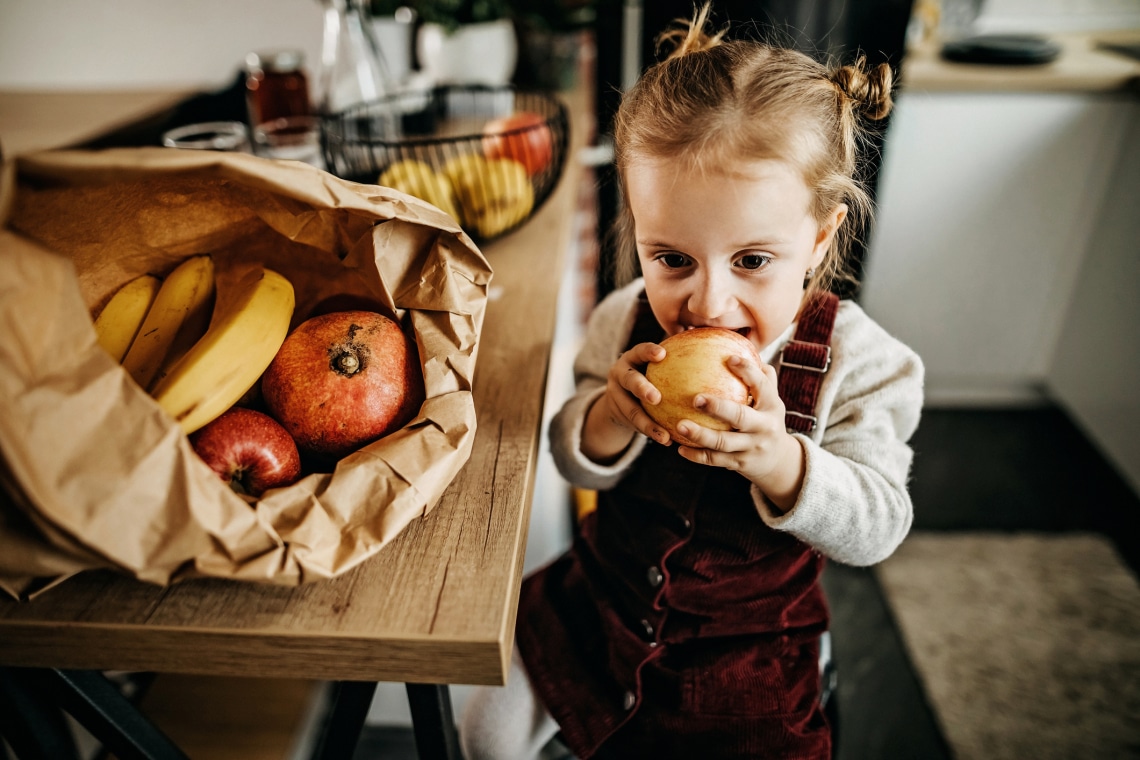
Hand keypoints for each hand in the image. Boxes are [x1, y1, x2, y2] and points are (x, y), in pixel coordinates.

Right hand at [581, 342, 672, 462]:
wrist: (619, 399)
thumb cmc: (650, 376)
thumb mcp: (657, 366)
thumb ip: (677, 357)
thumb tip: (714, 344)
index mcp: (632, 358)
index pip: (639, 351)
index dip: (648, 351)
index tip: (662, 354)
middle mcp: (620, 375)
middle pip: (629, 380)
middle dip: (641, 388)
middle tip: (656, 398)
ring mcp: (615, 396)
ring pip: (631, 411)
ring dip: (648, 424)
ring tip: (665, 436)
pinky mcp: (618, 415)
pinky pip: (635, 427)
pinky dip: (652, 433)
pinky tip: (668, 441)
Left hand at [673, 355, 805, 510]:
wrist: (779, 461)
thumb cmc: (765, 418)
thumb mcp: (769, 398)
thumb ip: (759, 375)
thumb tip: (739, 344)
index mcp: (771, 405)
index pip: (762, 385)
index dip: (747, 371)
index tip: (728, 357)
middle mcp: (764, 427)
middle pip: (740, 417)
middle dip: (719, 407)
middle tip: (696, 398)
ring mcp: (752, 447)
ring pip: (724, 443)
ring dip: (701, 435)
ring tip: (680, 425)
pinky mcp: (740, 464)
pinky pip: (715, 460)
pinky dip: (697, 455)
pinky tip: (678, 448)